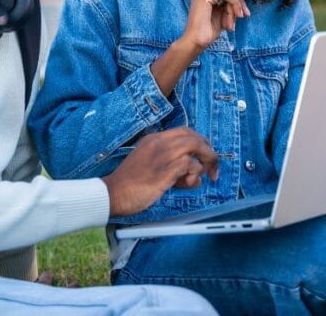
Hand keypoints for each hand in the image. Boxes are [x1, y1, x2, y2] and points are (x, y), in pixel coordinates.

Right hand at [101, 127, 219, 216]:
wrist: (113, 193)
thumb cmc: (129, 184)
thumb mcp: (149, 165)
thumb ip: (170, 165)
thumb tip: (193, 174)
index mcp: (154, 139)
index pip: (185, 131)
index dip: (200, 142)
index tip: (205, 156)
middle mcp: (159, 143)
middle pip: (194, 137)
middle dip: (209, 152)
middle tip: (212, 169)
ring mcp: (162, 155)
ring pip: (196, 147)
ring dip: (204, 163)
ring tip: (197, 179)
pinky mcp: (165, 170)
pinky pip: (191, 164)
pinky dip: (194, 174)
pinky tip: (187, 184)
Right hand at [180, 0, 249, 51]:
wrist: (196, 41)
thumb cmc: (208, 29)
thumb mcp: (225, 10)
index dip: (239, 0)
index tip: (244, 14)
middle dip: (238, 4)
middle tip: (241, 18)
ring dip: (235, 9)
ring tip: (231, 23)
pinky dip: (234, 7)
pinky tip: (233, 18)